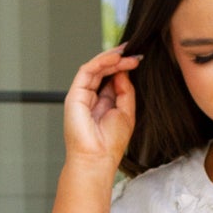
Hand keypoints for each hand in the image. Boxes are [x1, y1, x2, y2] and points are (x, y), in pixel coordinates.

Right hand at [64, 43, 141, 171]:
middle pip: (103, 71)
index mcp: (103, 104)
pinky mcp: (74, 94)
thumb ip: (125, 91)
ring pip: (95, 68)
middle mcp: (91, 98)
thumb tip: (123, 71)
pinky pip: (87, 71)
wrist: (96, 159)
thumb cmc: (110, 144)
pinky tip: (115, 59)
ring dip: (111, 58)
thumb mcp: (126, 113)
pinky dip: (101, 62)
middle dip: (118, 60)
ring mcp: (81, 95)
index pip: (111, 79)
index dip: (123, 68)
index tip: (138, 61)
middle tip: (134, 53)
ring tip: (127, 54)